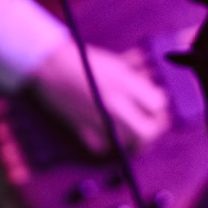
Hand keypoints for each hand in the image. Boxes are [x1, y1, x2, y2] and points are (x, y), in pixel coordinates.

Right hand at [30, 41, 172, 155]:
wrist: (49, 65)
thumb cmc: (81, 59)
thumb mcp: (114, 62)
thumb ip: (136, 75)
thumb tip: (153, 84)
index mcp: (124, 83)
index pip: (157, 104)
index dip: (158, 105)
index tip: (154, 103)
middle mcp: (114, 104)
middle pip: (148, 131)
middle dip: (152, 128)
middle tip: (149, 122)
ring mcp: (98, 120)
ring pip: (128, 143)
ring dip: (132, 138)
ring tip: (130, 129)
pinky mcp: (82, 131)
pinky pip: (104, 148)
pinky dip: (108, 144)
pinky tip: (108, 134)